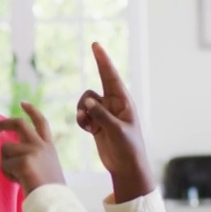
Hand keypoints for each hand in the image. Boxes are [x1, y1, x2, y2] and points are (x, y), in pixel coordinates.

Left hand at [0, 102, 64, 193]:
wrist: (55, 201)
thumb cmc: (49, 191)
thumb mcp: (46, 167)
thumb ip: (33, 155)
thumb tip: (9, 149)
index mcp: (48, 146)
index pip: (41, 122)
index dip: (31, 111)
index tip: (22, 103)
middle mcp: (41, 145)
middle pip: (19, 124)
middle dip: (3, 124)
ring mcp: (33, 151)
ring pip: (5, 149)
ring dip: (6, 164)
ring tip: (18, 177)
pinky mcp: (24, 161)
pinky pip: (4, 164)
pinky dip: (8, 174)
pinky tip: (19, 182)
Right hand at [77, 42, 150, 181]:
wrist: (125, 166)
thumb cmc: (128, 148)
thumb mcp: (117, 130)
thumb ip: (102, 114)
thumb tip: (87, 101)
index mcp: (123, 102)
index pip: (111, 77)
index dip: (103, 60)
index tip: (96, 45)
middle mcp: (113, 104)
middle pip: (93, 89)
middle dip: (87, 97)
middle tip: (87, 108)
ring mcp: (104, 114)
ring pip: (85, 102)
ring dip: (82, 111)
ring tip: (88, 125)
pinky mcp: (96, 123)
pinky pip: (82, 114)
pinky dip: (82, 120)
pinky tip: (88, 130)